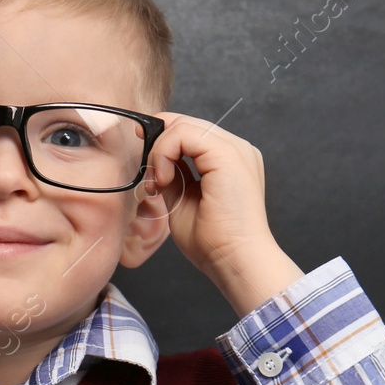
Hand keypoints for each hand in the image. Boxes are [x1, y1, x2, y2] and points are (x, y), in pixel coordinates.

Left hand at [141, 112, 302, 316]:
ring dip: (160, 152)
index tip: (146, 162)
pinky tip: (164, 180)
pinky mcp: (227, 154)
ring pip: (183, 125)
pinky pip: (184, 133)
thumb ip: (173, 175)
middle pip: (186, 124)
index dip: (163, 137)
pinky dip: (164, 153)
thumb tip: (156, 159)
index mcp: (230, 160)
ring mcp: (236, 149)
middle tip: (151, 179)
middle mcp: (237, 149)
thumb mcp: (183, 200)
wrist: (234, 260)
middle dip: (158, 145)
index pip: (192, 132)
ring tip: (159, 184)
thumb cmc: (213, 242)